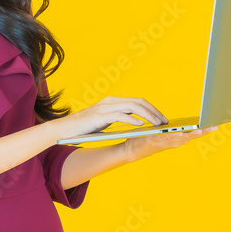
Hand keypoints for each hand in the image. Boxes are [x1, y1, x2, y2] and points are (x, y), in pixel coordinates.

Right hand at [49, 95, 168, 141]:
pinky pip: (121, 115)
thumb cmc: (86, 128)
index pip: (137, 101)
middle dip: (154, 111)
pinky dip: (133, 119)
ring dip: (148, 115)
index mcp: (113, 102)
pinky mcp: (100, 116)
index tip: (162, 118)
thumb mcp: (105, 121)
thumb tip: (138, 124)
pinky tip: (142, 125)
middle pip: (138, 102)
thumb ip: (119, 119)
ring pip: (133, 106)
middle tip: (165, 122)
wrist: (65, 129)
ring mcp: (105, 107)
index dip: (151, 109)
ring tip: (157, 124)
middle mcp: (111, 101)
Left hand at [119, 125, 219, 162]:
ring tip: (202, 129)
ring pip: (180, 139)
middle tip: (214, 126)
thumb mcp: (157, 134)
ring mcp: (162, 143)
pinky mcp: (153, 142)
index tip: (214, 125)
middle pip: (189, 137)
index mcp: (172, 140)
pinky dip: (174, 136)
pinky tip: (181, 133)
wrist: (128, 151)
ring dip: (191, 134)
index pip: (190, 134)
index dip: (202, 130)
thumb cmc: (142, 141)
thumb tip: (173, 122)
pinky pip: (166, 139)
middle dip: (202, 132)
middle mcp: (170, 143)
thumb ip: (166, 130)